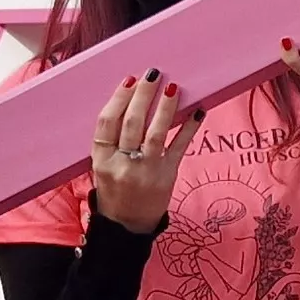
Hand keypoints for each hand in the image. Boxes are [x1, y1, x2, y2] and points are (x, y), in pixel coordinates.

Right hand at [89, 71, 200, 233]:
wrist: (127, 226)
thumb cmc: (115, 189)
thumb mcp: (102, 166)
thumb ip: (112, 140)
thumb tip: (130, 100)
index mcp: (101, 160)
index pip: (106, 123)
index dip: (118, 99)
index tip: (130, 80)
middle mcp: (122, 164)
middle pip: (132, 123)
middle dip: (143, 96)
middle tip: (153, 74)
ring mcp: (146, 171)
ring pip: (156, 133)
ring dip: (165, 107)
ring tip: (173, 86)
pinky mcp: (167, 175)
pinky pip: (180, 147)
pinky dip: (189, 127)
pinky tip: (197, 110)